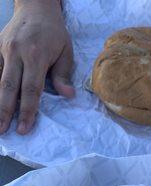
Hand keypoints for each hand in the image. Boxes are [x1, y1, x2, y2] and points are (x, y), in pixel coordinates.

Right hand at [0, 0, 74, 134]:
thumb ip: (63, 75)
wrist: (36, 6)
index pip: (30, 90)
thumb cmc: (55, 32)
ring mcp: (4, 50)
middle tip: (2, 131)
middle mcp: (17, 53)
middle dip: (4, 112)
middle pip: (8, 88)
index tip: (24, 129)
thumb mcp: (65, 51)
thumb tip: (68, 96)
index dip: (27, 111)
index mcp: (36, 56)